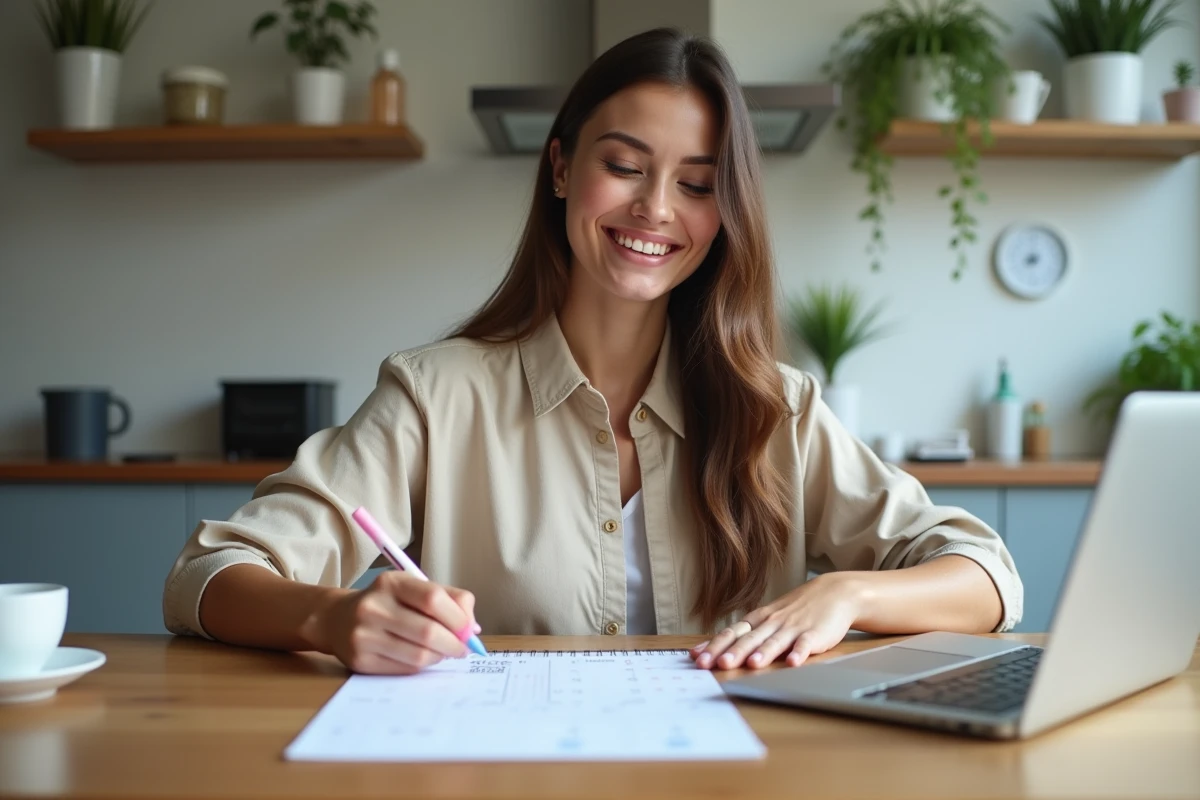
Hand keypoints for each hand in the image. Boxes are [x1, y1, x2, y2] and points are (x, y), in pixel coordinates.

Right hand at [314, 571, 479, 674]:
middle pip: (428, 631)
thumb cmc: (388, 603)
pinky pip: (405, 669)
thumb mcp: (414, 589)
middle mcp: (374, 607)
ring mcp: (364, 635)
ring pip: (418, 655)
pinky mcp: (360, 661)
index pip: (433, 598)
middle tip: (463, 649)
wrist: (338, 619)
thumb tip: (473, 628)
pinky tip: (423, 658)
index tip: (469, 630)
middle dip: (454, 644)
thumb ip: (450, 600)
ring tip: (443, 653)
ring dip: (439, 657)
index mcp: (391, 583)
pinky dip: (422, 666)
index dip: (458, 618)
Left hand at [690, 574, 862, 669]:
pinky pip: (806, 644)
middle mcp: (773, 622)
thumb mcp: (769, 617)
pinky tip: (793, 662)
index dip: (714, 645)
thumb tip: (717, 650)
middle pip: (750, 638)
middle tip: (718, 664)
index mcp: (759, 619)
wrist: (833, 593)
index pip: (732, 632)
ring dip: (763, 653)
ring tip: (752, 664)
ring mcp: (793, 627)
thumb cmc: (796, 609)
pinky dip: (799, 653)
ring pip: (775, 641)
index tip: (698, 658)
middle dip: (733, 652)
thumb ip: (746, 634)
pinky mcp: (815, 634)